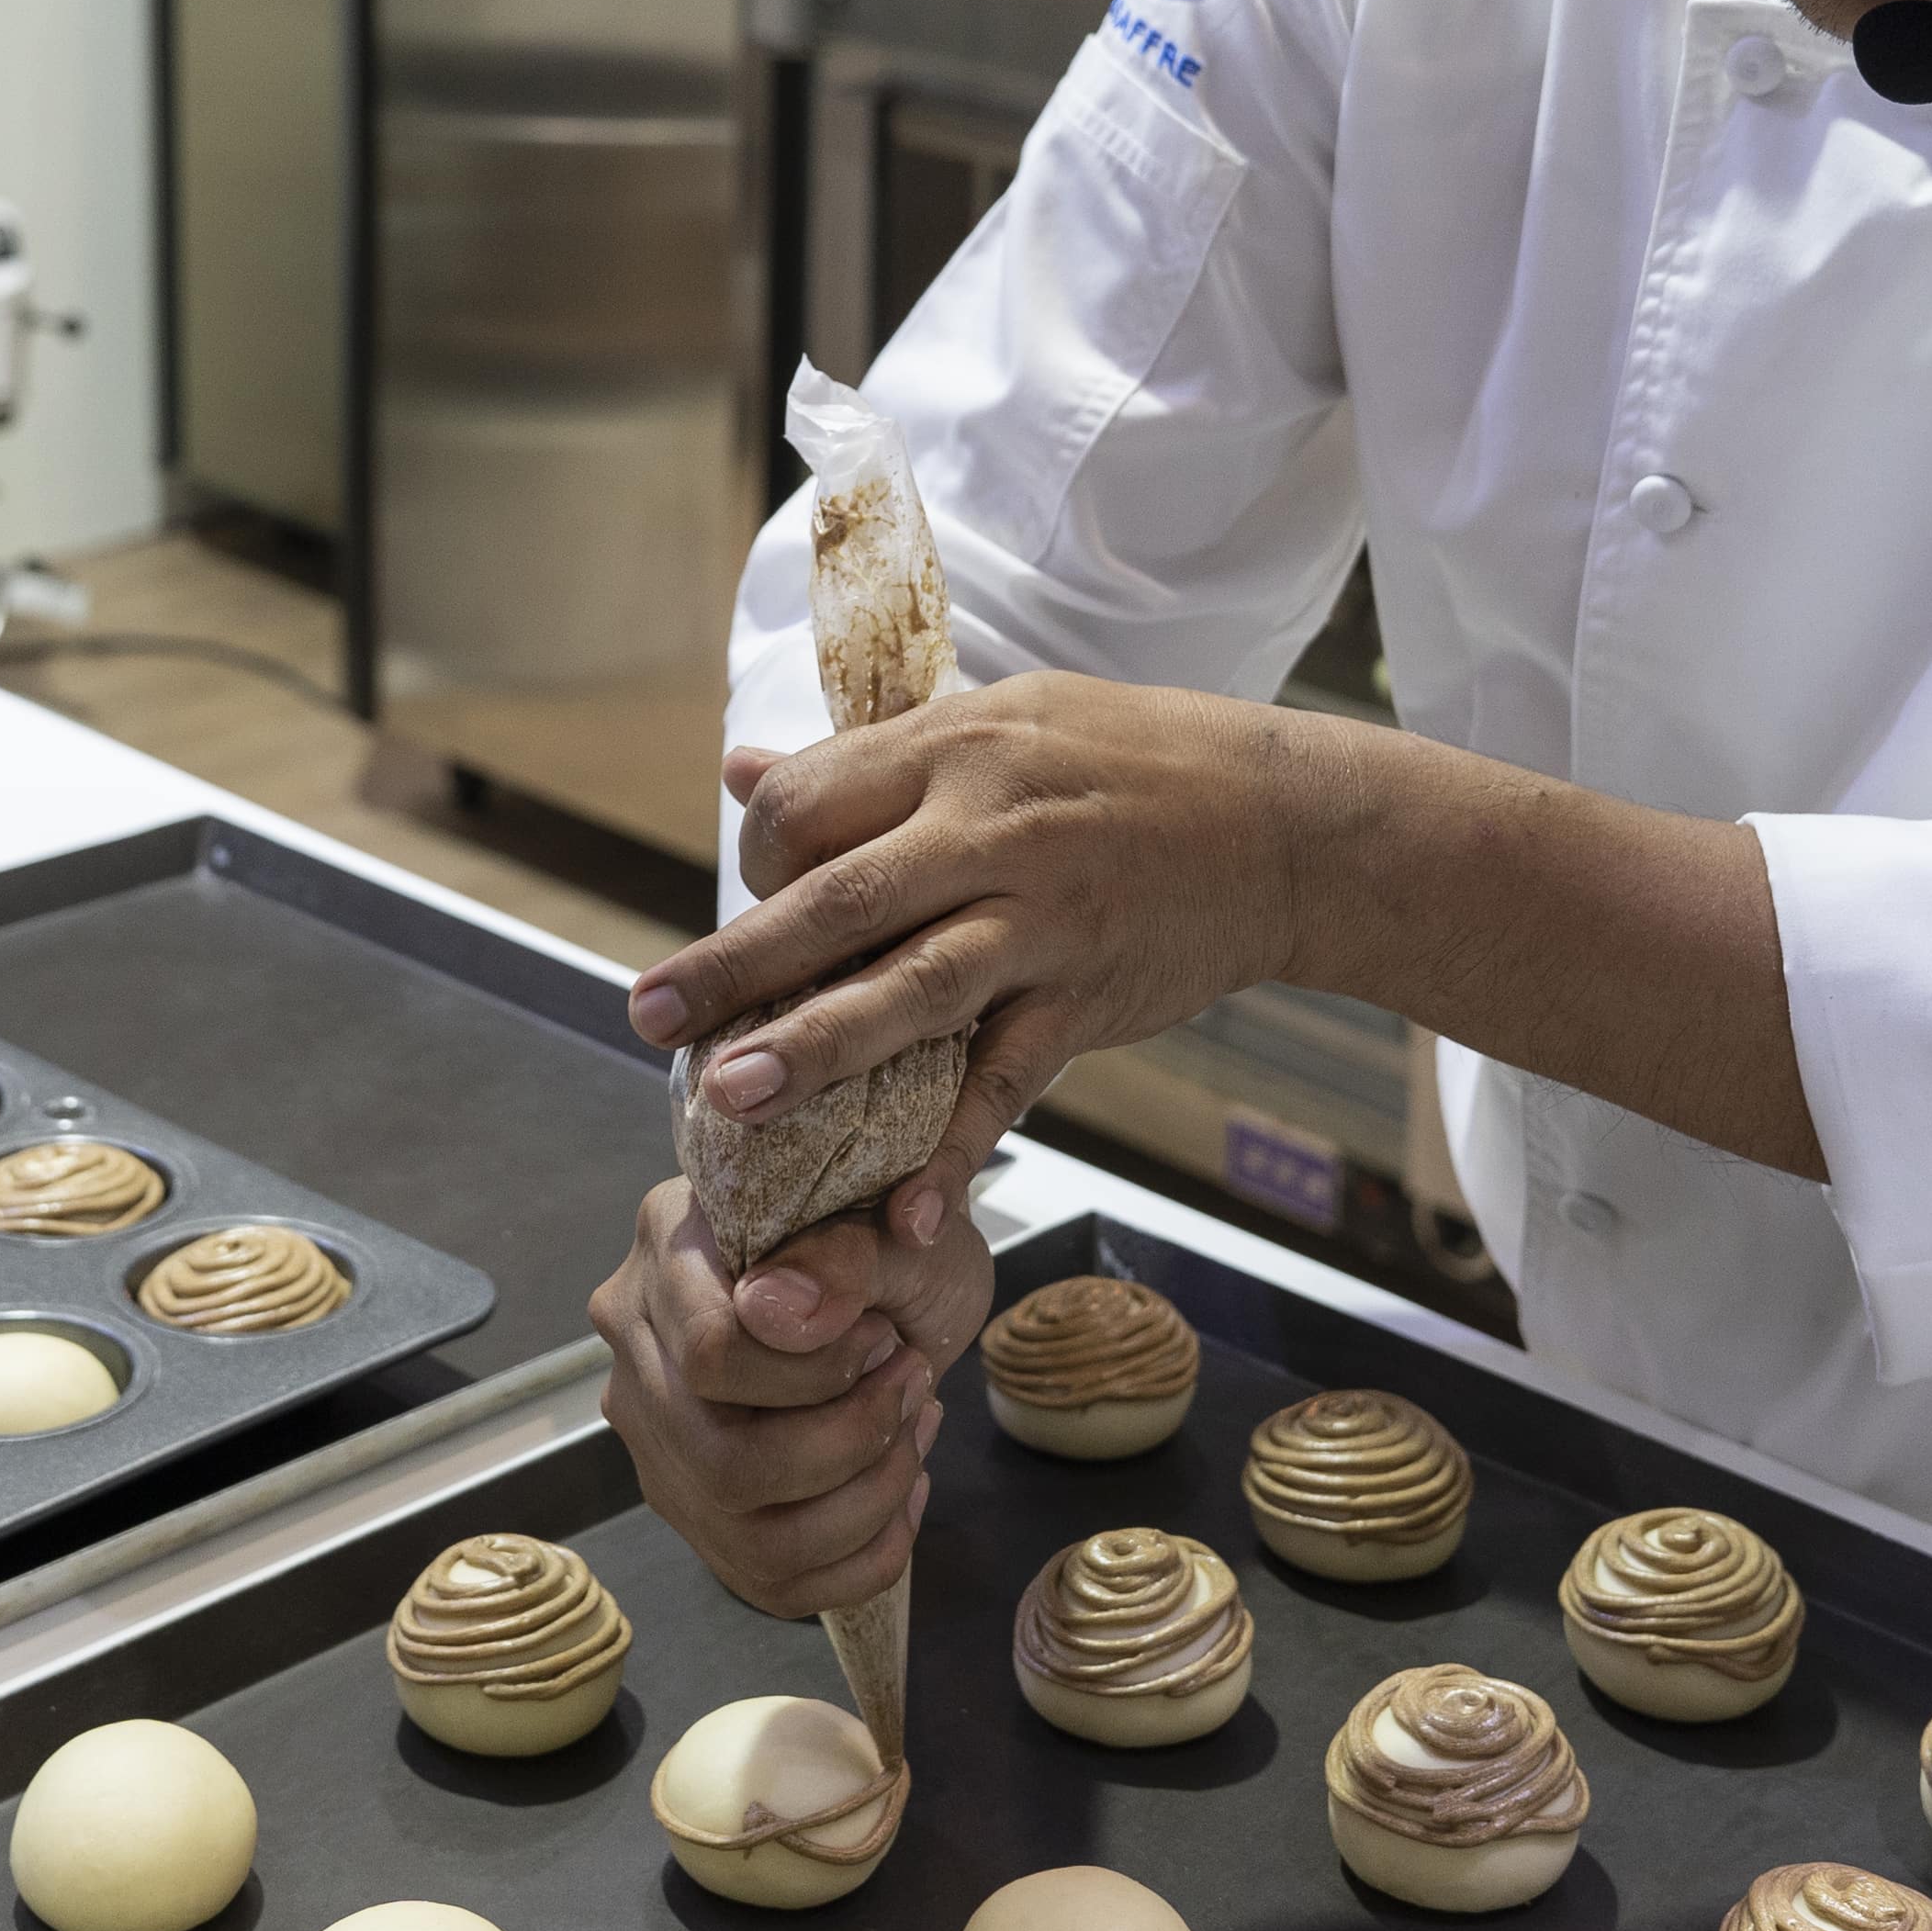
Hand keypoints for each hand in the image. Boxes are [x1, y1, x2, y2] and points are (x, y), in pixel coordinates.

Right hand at [586, 1169, 990, 1616]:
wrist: (889, 1270)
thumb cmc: (887, 1235)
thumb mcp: (889, 1219)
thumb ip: (838, 1253)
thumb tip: (784, 1316)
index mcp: (668, 1248)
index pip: (711, 1354)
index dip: (818, 1370)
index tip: (887, 1337)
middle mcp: (636, 1353)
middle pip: (724, 1464)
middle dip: (851, 1442)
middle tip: (915, 1385)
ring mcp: (658, 1444)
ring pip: (752, 1539)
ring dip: (868, 1502)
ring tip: (917, 1431)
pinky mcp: (698, 1513)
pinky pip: (775, 1584)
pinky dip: (867, 1553)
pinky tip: (904, 1485)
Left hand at [630, 673, 1334, 1195]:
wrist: (1286, 824)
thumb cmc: (1132, 761)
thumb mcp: (1002, 723)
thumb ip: (869, 760)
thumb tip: (740, 772)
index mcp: (953, 750)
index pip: (813, 808)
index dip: (760, 862)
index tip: (752, 909)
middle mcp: (989, 831)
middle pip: (836, 899)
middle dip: (735, 964)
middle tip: (645, 1017)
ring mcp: (1041, 921)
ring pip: (909, 989)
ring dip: (814, 1049)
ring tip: (730, 1099)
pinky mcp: (1087, 999)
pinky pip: (1008, 1081)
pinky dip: (955, 1145)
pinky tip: (904, 1207)